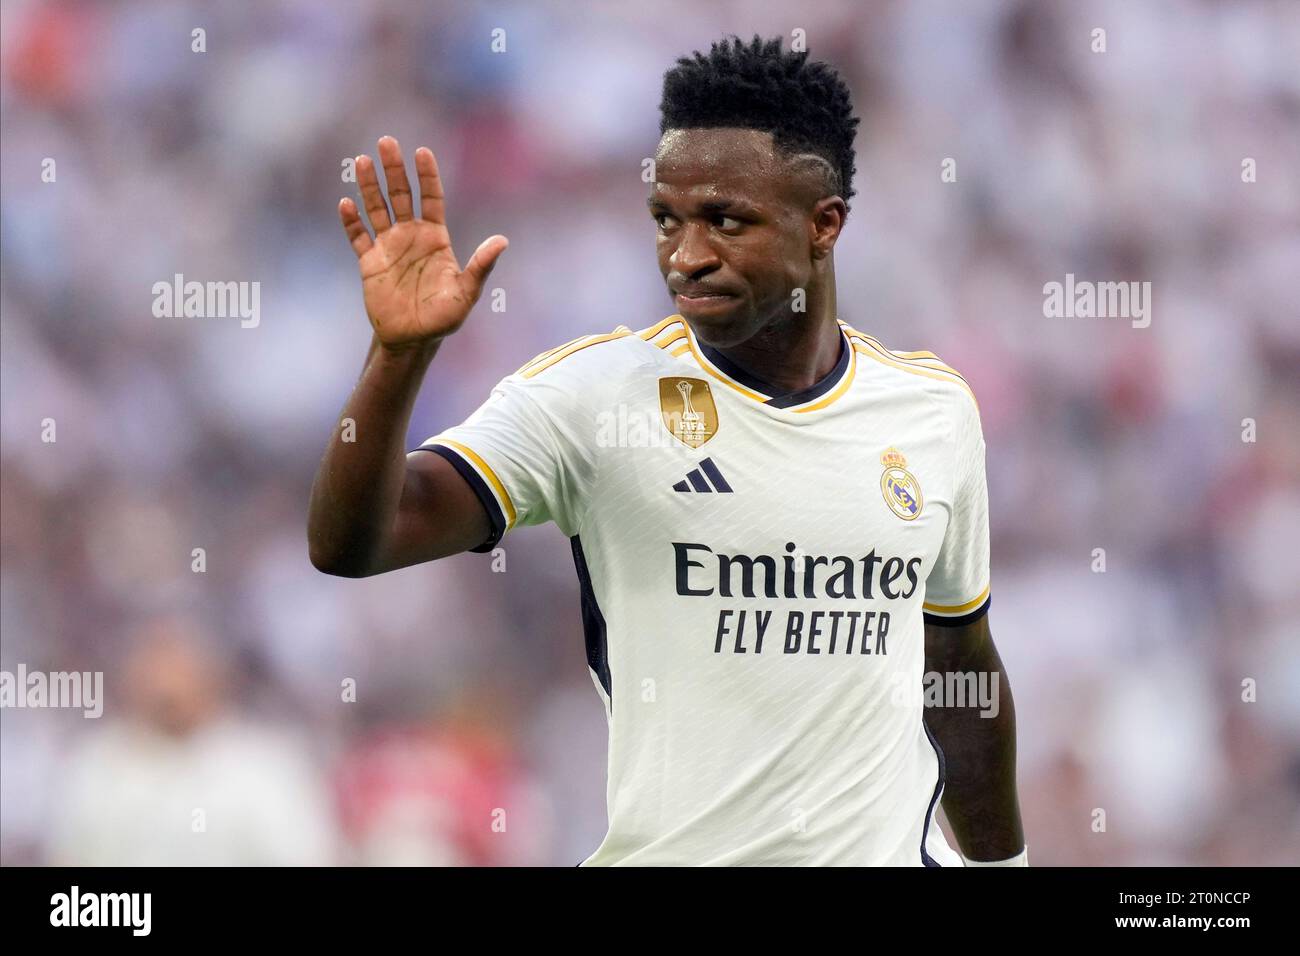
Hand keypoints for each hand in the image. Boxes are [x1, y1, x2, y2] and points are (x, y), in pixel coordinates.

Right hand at [339, 136, 506, 348]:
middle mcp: (410, 236)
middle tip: (386, 142)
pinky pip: (358, 237)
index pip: (431, 198)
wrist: (414, 339)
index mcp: (435, 238)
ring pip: (376, 209)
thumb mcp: (467, 292)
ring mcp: (388, 247)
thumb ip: (481, 266)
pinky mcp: (369, 262)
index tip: (422, 152)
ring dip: (369, 186)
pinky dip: (351, 222)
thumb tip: (502, 241)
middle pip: (400, 195)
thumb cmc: (444, 317)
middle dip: (394, 169)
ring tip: (362, 161)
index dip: (427, 176)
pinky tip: (347, 204)